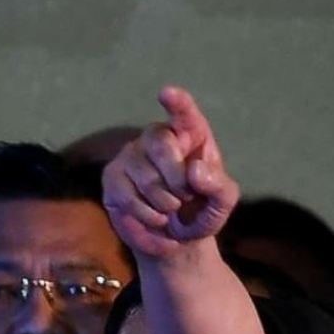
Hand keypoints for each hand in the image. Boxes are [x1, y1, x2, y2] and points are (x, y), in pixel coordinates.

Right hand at [103, 86, 238, 256]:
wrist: (174, 239)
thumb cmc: (200, 211)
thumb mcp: (221, 204)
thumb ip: (219, 187)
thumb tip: (196, 170)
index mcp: (191, 135)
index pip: (184, 113)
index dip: (178, 103)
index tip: (167, 93)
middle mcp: (159, 137)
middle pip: (163, 145)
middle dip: (179, 180)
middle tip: (187, 197)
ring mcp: (132, 154)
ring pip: (147, 178)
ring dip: (166, 205)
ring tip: (171, 209)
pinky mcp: (112, 177)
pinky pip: (129, 198)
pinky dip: (149, 217)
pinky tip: (156, 219)